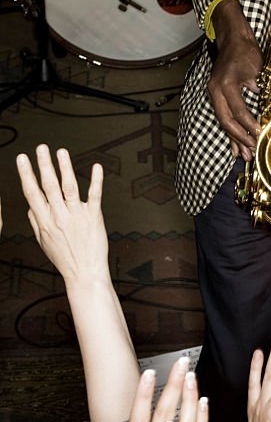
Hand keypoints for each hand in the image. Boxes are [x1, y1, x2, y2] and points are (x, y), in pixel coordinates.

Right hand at [16, 146, 108, 286]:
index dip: (26, 174)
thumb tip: (30, 206)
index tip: (22, 159)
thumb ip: (36, 222)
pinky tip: (97, 166)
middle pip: (49, 186)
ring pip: (69, 187)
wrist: (84, 272)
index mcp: (44, 221)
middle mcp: (59, 216)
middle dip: (43, 165)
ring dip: (65, 168)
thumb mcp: (43, 241)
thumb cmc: (64, 257)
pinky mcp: (94, 216)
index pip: (32, 193)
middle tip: (41, 148)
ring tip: (61, 152)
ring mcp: (77, 215)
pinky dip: (96, 180)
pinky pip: (95, 195)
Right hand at [207, 0, 262, 158]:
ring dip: (235, 140)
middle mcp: (215, 91)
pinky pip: (223, 118)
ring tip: (246, 156)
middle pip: (227, 121)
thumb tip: (269, 109)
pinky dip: (230, 133)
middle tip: (254, 150)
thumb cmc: (247, 51)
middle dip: (241, 138)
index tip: (262, 135)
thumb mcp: (257, 68)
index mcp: (225, 84)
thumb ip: (260, 88)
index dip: (250, 125)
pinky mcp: (217, 97)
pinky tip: (235, 148)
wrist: (233, 39)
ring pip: (224, 122)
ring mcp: (214, 95)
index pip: (238, 110)